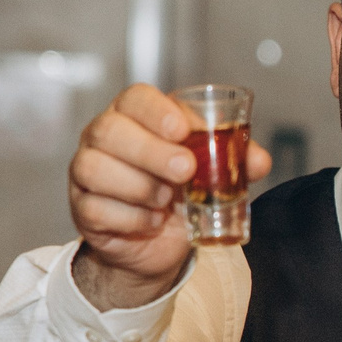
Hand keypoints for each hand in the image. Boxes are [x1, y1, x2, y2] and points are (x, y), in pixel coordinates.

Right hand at [67, 84, 271, 310]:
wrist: (157, 242)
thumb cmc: (179, 192)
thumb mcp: (210, 171)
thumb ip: (235, 160)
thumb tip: (258, 160)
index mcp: (134, 116)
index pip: (134, 98)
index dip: (155, 111)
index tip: (182, 129)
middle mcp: (103, 138)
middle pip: (109, 131)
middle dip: (151, 151)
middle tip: (185, 171)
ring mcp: (86, 172)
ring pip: (95, 167)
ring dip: (139, 186)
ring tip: (167, 200)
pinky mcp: (83, 208)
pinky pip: (96, 208)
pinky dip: (129, 217)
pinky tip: (151, 220)